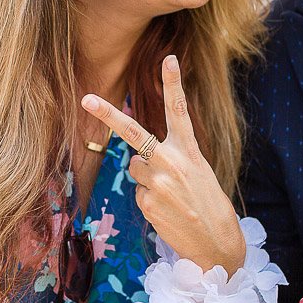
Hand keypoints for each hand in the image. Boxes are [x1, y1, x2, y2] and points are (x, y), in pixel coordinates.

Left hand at [82, 55, 246, 274]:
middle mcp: (171, 161)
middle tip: (87, 98)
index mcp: (189, 151)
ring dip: (147, 179)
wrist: (216, 243)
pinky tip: (167, 212)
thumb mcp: (198, 173)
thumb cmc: (208, 205)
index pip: (179, 111)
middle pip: (133, 132)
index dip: (173, 83)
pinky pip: (138, 192)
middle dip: (107, 113)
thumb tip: (137, 160)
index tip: (169, 58)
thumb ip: (171, 159)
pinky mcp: (146, 201)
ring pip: (135, 168)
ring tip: (170, 196)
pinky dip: (149, 201)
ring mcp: (157, 181)